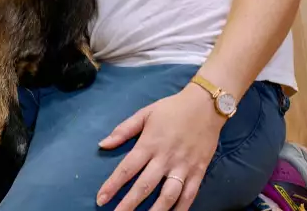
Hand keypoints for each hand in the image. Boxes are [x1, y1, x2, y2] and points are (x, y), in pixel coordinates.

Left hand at [96, 85, 225, 210]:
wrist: (205, 105)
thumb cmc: (171, 109)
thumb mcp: (144, 114)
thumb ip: (123, 130)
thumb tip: (102, 144)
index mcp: (149, 144)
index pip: (127, 168)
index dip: (112, 185)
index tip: (101, 199)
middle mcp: (165, 158)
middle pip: (144, 186)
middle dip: (129, 204)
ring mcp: (183, 166)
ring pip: (168, 195)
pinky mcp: (199, 171)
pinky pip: (190, 195)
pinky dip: (181, 209)